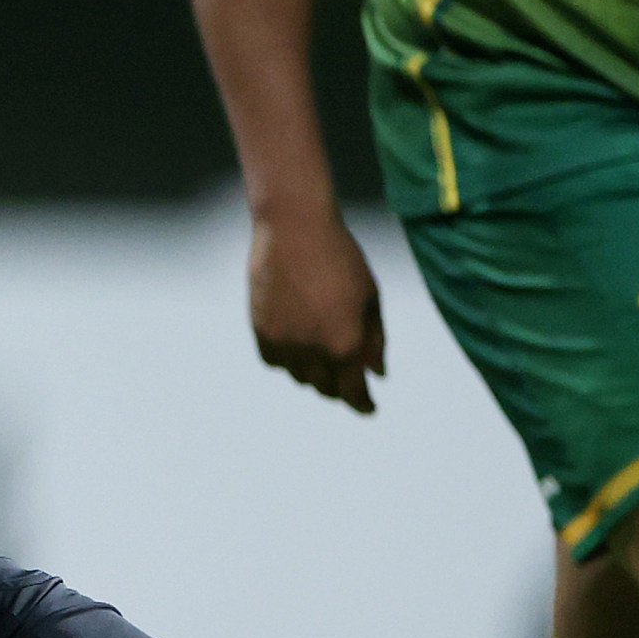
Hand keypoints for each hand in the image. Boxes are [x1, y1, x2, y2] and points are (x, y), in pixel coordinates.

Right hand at [248, 204, 387, 412]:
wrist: (294, 229)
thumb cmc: (340, 258)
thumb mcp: (371, 297)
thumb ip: (375, 340)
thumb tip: (377, 372)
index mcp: (346, 343)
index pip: (354, 391)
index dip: (363, 404)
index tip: (368, 408)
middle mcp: (313, 350)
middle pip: (325, 388)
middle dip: (339, 387)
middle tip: (346, 379)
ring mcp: (284, 341)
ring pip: (298, 376)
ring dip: (313, 374)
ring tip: (321, 357)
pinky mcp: (261, 329)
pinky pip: (274, 360)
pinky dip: (286, 360)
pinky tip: (296, 346)